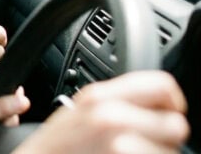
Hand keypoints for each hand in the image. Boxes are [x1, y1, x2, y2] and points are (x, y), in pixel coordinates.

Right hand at [14, 71, 188, 153]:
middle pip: (176, 125)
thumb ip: (114, 98)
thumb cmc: (55, 148)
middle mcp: (111, 118)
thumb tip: (156, 100)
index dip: (172, 102)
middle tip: (146, 142)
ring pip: (170, 153)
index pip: (163, 85)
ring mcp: (119, 147)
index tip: (165, 113)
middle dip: (165, 138)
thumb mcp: (78, 109)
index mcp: (99, 97)